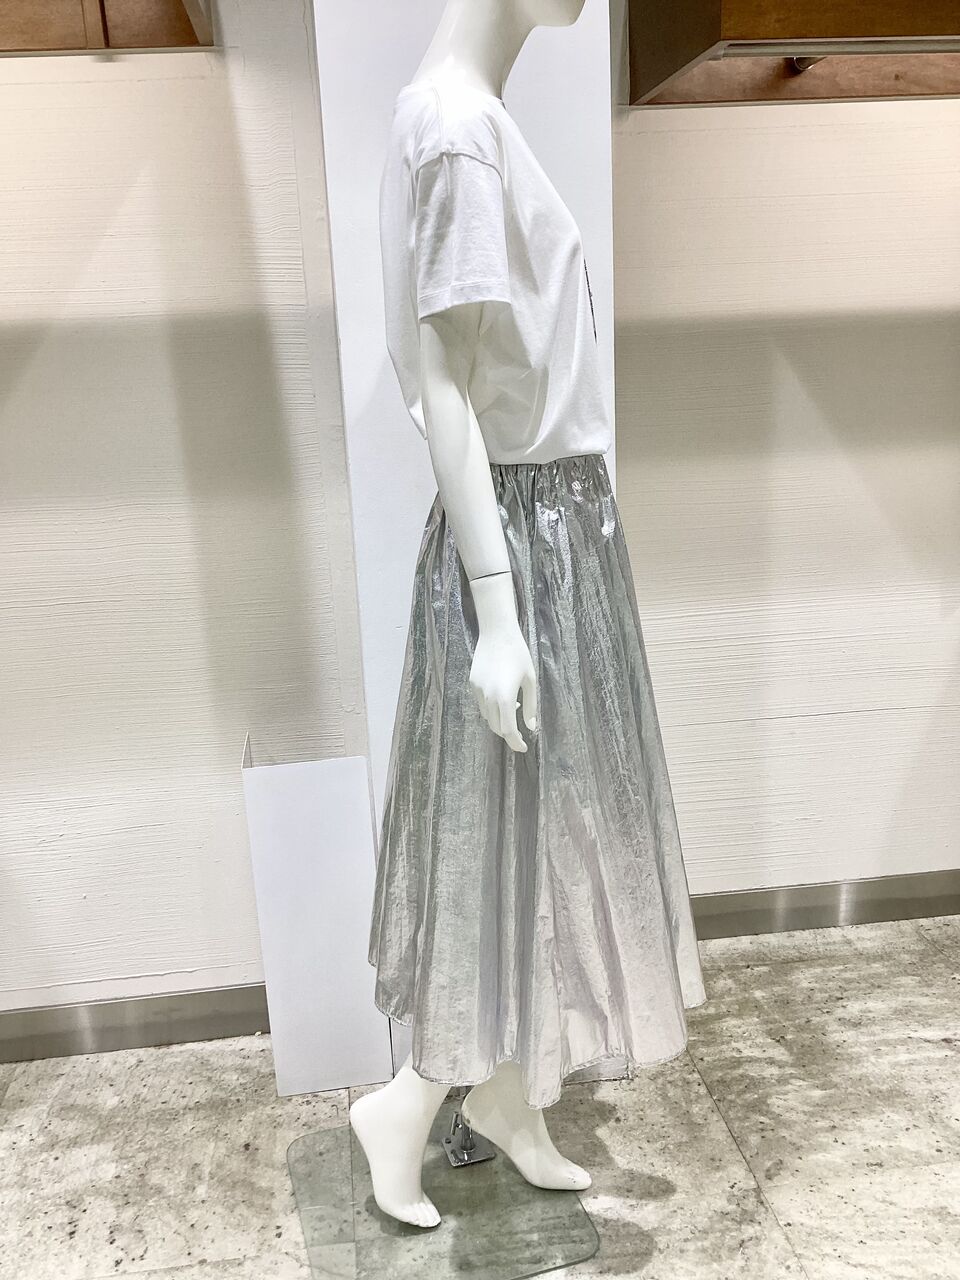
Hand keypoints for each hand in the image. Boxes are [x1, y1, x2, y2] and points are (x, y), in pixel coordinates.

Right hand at [468, 572, 538, 752]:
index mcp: (505, 698)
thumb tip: (531, 727)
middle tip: (520, 734)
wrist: (497, 633)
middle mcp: (488, 697)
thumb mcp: (530, 681)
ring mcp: (478, 691)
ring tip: (514, 708)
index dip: (516, 742)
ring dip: (500, 720)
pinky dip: (493, 707)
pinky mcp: (472, 683)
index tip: (524, 748)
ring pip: (488, 716)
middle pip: (496, 727)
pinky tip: (503, 696)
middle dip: (508, 734)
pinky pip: (482, 703)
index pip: (508, 730)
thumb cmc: (519, 654)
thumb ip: (530, 706)